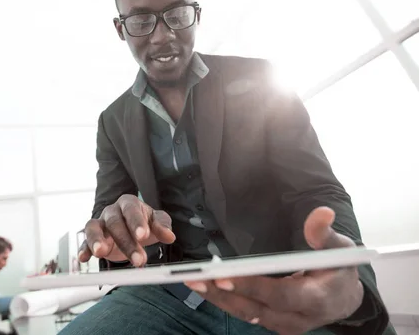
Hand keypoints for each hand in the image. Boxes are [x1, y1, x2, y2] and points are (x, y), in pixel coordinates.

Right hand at [78, 194, 175, 266]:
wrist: (131, 228)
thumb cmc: (144, 223)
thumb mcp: (156, 221)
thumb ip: (162, 226)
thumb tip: (169, 236)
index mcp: (129, 203)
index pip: (131, 209)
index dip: (136, 222)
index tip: (143, 236)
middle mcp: (112, 211)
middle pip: (115, 223)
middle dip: (126, 242)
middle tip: (138, 259)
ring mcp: (100, 223)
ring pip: (93, 228)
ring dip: (96, 240)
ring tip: (100, 253)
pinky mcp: (92, 238)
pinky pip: (84, 241)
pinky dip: (83, 249)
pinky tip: (84, 258)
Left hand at [185, 207, 363, 334]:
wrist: (345, 299)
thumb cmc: (340, 269)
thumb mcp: (340, 248)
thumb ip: (325, 234)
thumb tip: (321, 213)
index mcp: (317, 298)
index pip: (280, 295)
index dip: (252, 287)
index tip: (223, 276)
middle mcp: (299, 318)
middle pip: (256, 309)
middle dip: (224, 293)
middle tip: (195, 278)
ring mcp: (285, 325)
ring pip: (247, 314)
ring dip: (218, 298)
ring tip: (192, 281)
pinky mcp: (274, 324)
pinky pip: (247, 314)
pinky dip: (225, 301)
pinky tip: (206, 287)